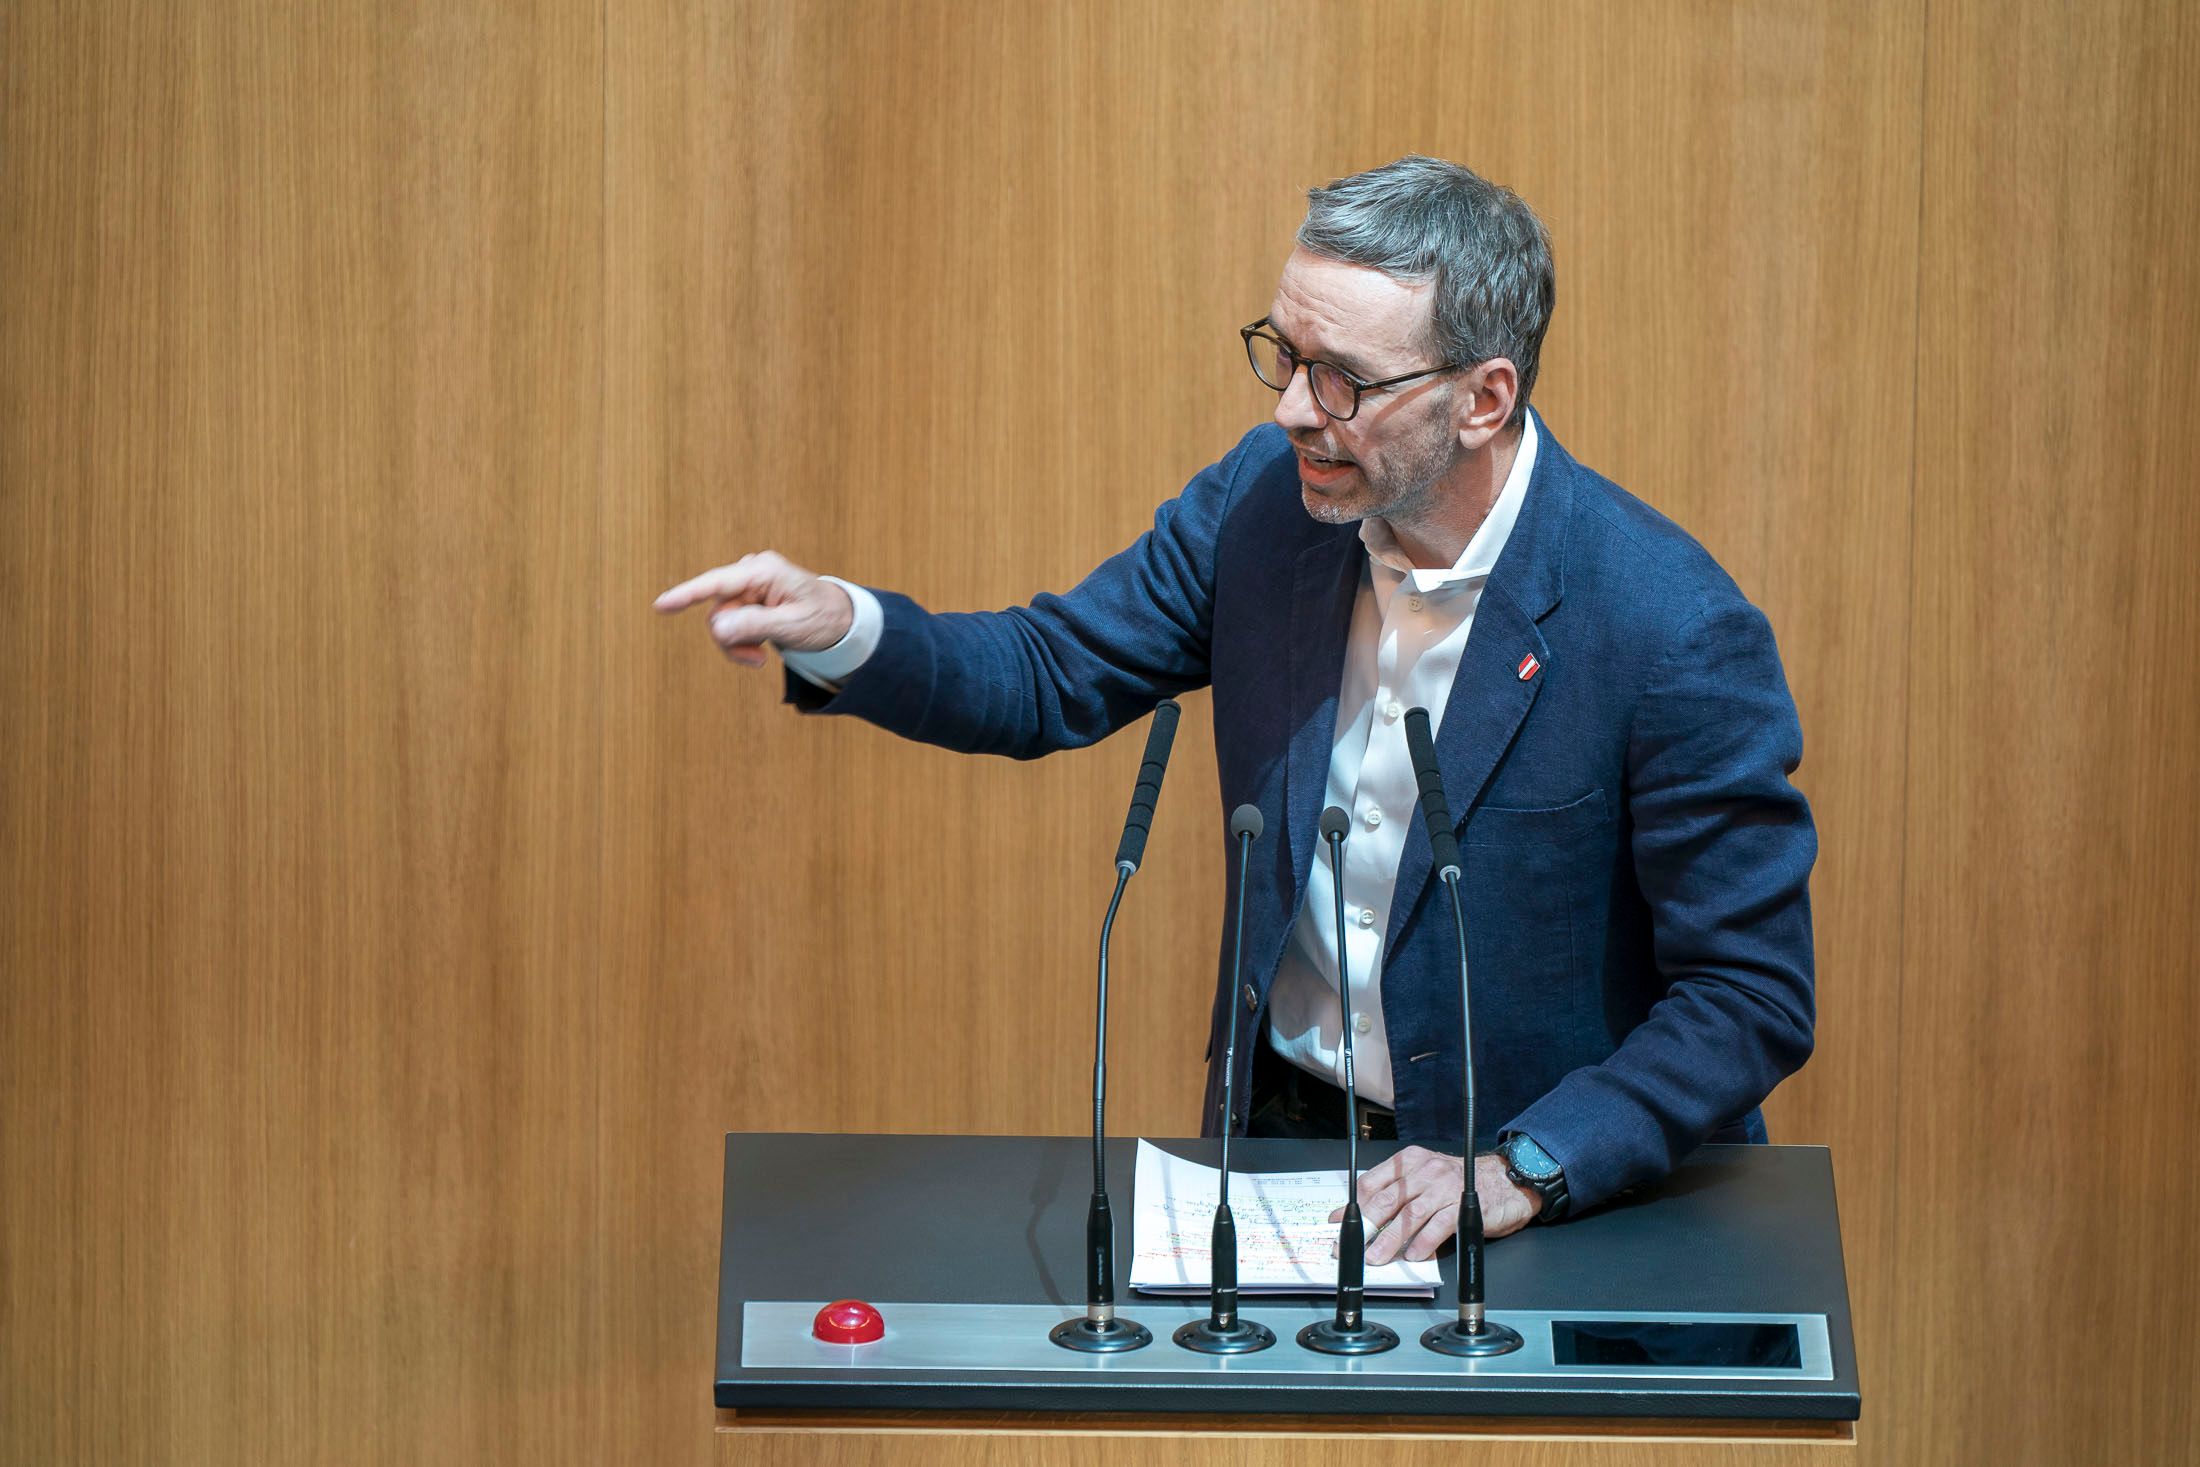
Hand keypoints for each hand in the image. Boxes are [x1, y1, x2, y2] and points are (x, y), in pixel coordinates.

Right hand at [653, 552, 853, 667]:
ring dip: (737, 644)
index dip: (687, 595)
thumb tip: (717, 627)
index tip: (661, 605)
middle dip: (731, 639)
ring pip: (721, 622)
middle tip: (757, 658)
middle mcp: (752, 573)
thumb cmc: (824, 619)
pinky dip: (741, 641)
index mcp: (764, 571)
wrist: (842, 621)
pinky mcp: (748, 600)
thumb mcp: (794, 626)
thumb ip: (755, 625)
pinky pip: (730, 624)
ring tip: (761, 656)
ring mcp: (749, 586)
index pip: (717, 583)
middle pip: (718, 611)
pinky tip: (760, 647)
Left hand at [1330, 1146, 1540, 1263]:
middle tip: (1351, 1245)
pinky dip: (1423, 1242)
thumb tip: (1365, 1218)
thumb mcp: (1424, 1178)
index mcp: (1409, 1161)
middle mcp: (1424, 1171)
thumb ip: (1397, 1194)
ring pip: (1409, 1215)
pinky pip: (1438, 1226)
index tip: (1337, 1223)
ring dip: (1390, 1239)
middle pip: (1387, 1200)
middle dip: (1365, 1226)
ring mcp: (1444, 1187)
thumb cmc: (1458, 1183)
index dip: (1353, 1205)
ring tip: (1377, 1257)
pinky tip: (1413, 1255)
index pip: (1372, 1182)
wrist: (1504, 1181)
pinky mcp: (1462, 1205)